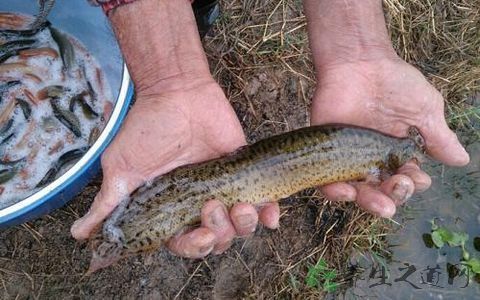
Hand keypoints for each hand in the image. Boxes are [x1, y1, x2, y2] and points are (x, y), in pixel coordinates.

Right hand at [70, 78, 279, 257]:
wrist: (177, 92)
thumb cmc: (147, 129)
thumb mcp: (122, 167)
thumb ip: (109, 203)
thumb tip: (80, 234)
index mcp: (171, 210)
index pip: (186, 244)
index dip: (195, 247)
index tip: (202, 234)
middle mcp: (198, 205)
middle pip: (217, 240)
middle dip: (220, 233)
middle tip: (214, 206)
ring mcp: (224, 190)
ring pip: (241, 227)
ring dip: (245, 224)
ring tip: (242, 205)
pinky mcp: (244, 174)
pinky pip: (264, 204)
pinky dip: (270, 215)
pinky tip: (271, 214)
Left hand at [311, 57, 469, 216]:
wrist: (359, 62)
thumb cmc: (395, 83)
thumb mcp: (425, 109)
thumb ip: (439, 137)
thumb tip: (461, 160)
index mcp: (399, 154)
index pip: (408, 179)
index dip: (414, 184)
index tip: (417, 177)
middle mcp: (374, 161)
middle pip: (384, 192)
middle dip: (394, 196)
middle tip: (399, 185)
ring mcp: (349, 159)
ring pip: (358, 192)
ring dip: (369, 202)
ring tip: (378, 204)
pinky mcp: (325, 154)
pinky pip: (327, 181)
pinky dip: (335, 191)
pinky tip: (346, 191)